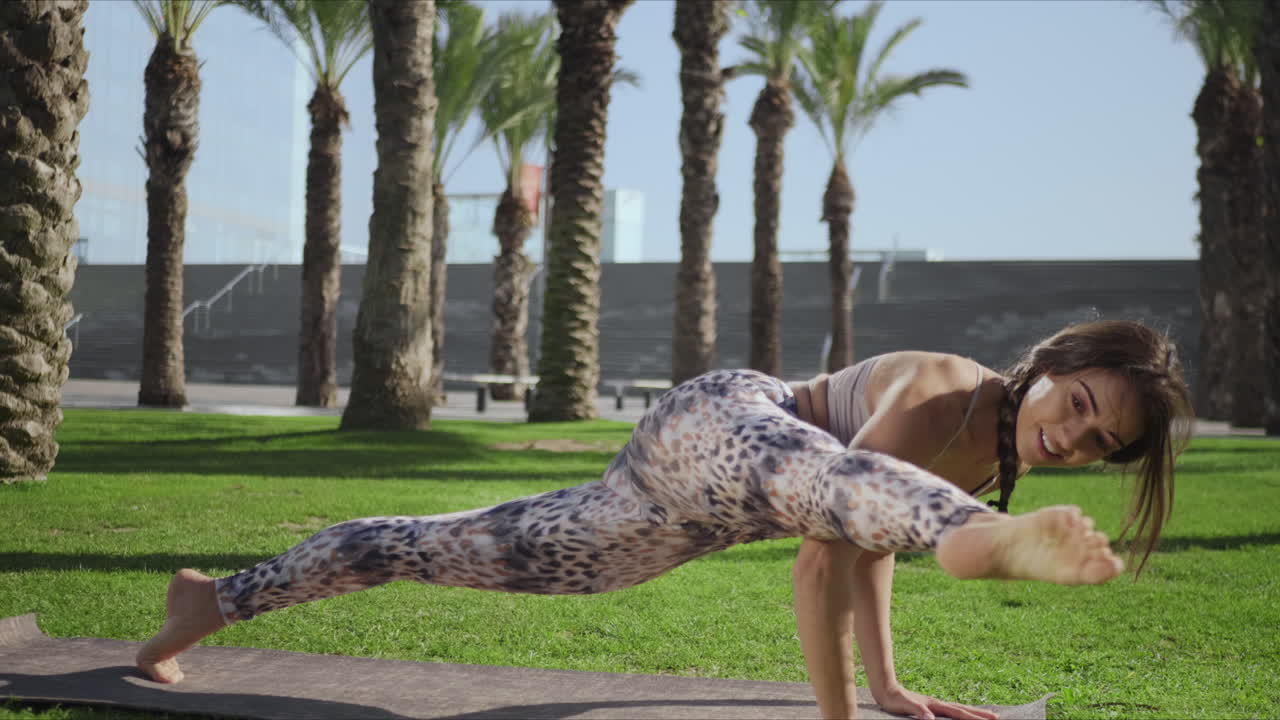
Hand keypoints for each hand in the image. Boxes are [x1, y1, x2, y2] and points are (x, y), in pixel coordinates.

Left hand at [874, 685, 999, 719]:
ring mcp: (934, 705)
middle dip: (980, 714)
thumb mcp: (904, 706)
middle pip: (963, 709)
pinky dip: (960, 713)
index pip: (959, 713)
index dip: (974, 717)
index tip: (991, 719)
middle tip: (997, 717)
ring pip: (958, 709)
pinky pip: (950, 711)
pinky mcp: (930, 707)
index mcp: (935, 705)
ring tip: (985, 715)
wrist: (885, 689)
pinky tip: (960, 715)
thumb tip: (930, 719)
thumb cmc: (893, 700)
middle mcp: (937, 704)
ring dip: (972, 712)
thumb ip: (917, 711)